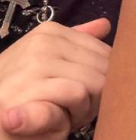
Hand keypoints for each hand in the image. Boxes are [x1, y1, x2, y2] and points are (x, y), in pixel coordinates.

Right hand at [0, 19, 110, 139]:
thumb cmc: (19, 94)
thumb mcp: (47, 64)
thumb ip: (75, 44)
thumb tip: (105, 25)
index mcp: (50, 32)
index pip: (103, 50)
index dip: (104, 77)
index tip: (90, 94)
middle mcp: (43, 43)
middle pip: (101, 66)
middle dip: (98, 94)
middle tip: (79, 111)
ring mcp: (34, 65)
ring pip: (94, 82)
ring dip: (87, 107)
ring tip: (69, 117)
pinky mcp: (29, 90)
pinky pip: (77, 94)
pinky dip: (76, 112)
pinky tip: (61, 122)